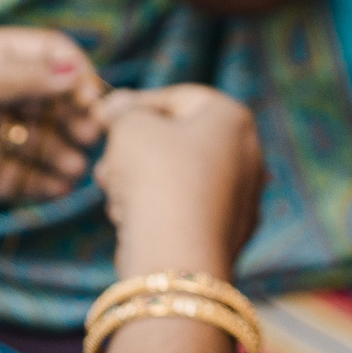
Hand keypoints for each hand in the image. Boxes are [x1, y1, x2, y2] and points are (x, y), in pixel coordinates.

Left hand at [0, 28, 106, 242]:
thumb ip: (22, 78)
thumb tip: (77, 73)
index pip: (48, 54)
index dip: (76, 72)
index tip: (93, 99)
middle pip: (51, 97)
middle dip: (75, 115)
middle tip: (92, 135)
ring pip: (42, 138)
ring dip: (63, 150)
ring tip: (76, 167)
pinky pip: (23, 175)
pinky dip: (45, 180)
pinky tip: (60, 187)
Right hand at [94, 86, 263, 277]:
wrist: (176, 253)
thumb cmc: (155, 175)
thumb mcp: (131, 127)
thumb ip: (124, 111)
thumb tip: (118, 104)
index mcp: (233, 119)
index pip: (178, 99)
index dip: (136, 105)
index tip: (103, 118)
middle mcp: (248, 155)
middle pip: (179, 142)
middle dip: (135, 153)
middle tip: (106, 166)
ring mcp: (242, 197)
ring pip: (179, 179)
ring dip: (141, 184)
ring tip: (115, 194)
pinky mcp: (229, 233)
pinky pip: (186, 211)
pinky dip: (159, 212)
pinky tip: (132, 222)